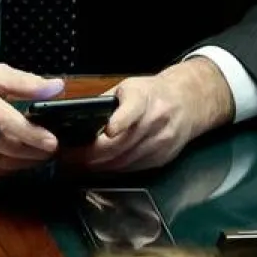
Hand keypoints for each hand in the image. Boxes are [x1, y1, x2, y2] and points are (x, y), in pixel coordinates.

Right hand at [0, 55, 61, 175]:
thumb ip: (25, 83)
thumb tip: (54, 88)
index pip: (9, 124)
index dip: (34, 136)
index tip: (51, 140)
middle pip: (9, 148)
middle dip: (35, 151)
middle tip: (48, 146)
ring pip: (2, 164)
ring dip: (24, 161)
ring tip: (35, 151)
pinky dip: (6, 166)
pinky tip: (14, 157)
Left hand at [71, 57, 234, 171]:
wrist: (188, 102)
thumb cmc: (151, 92)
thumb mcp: (127, 87)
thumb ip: (105, 103)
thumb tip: (76, 119)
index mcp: (144, 98)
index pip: (133, 110)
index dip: (120, 122)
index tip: (107, 131)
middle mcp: (156, 121)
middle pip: (122, 144)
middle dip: (91, 154)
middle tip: (68, 157)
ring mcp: (161, 142)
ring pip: (125, 161)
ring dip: (99, 165)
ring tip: (77, 164)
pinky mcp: (163, 157)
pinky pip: (134, 168)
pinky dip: (114, 168)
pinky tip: (100, 166)